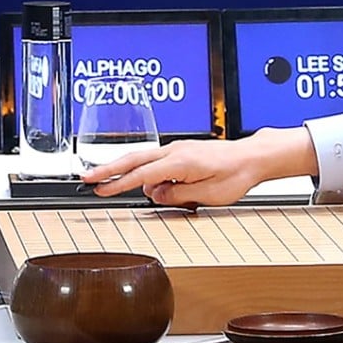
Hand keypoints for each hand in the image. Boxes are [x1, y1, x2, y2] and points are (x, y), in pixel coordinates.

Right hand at [80, 126, 317, 206]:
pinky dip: (146, 169)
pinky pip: (158, 160)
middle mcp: (176, 151)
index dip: (118, 183)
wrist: (255, 157)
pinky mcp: (185, 151)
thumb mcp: (208, 194)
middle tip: (87, 179)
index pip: (141, 174)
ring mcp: (180, 148)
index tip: (100, 190)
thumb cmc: (237, 174)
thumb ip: (178, 194)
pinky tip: (147, 183)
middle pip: (134, 159)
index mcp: (180, 162)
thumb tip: (156, 194)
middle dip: (109, 169)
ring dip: (127, 171)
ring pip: (144, 159)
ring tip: (108, 182)